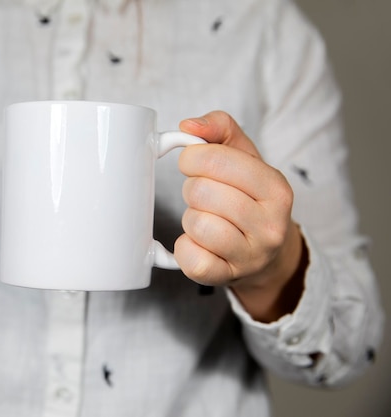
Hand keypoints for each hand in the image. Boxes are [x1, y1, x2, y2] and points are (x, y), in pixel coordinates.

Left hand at [176, 111, 304, 321]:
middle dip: (192, 189)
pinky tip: (199, 243)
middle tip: (204, 195)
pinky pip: (190, 258)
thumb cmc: (250, 197)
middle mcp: (270, 225)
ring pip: (195, 224)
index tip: (194, 163)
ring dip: (190, 219)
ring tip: (206, 218)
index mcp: (276, 189)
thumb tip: (188, 126)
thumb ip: (220, 128)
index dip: (193, 158)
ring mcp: (250, 255)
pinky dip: (185, 248)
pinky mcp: (227, 276)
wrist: (268, 253)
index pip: (216, 160)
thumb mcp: (245, 156)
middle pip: (200, 192)